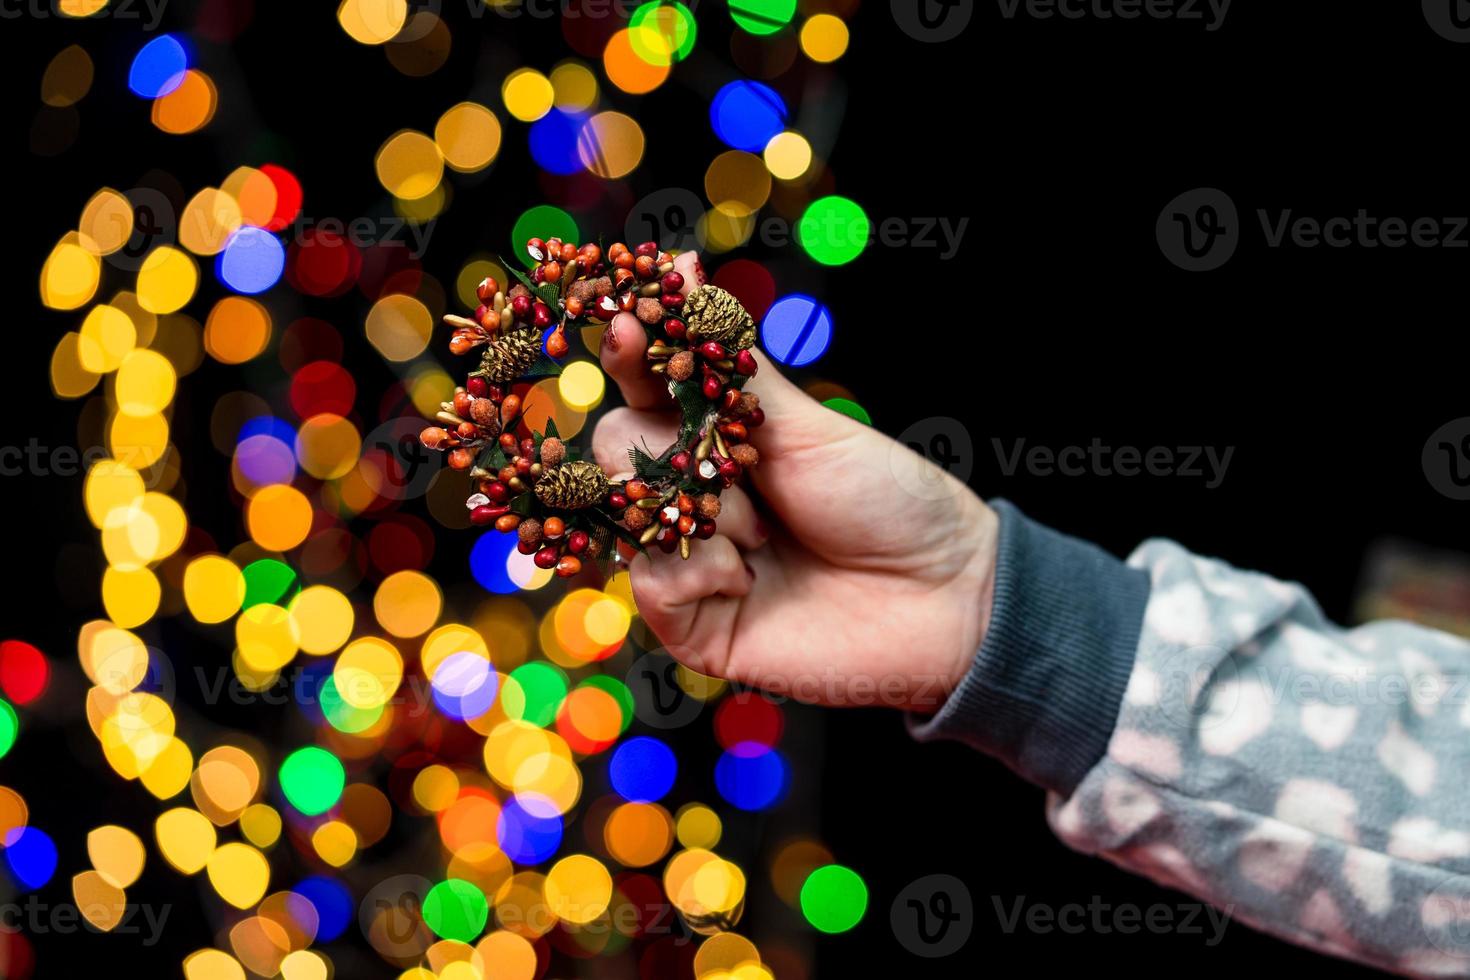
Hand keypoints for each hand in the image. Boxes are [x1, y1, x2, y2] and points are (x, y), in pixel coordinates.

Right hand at [593, 252, 997, 711]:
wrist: (940, 595)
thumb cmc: (885, 501)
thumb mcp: (805, 424)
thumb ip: (731, 363)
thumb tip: (685, 272)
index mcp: (720, 438)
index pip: (648, 387)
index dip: (633, 355)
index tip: (630, 327)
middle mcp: (695, 494)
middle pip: (617, 445)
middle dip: (671, 448)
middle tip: (740, 472)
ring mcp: (690, 558)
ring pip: (629, 512)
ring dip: (699, 513)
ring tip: (764, 536)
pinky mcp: (694, 623)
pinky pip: (651, 584)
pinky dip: (698, 572)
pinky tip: (748, 579)